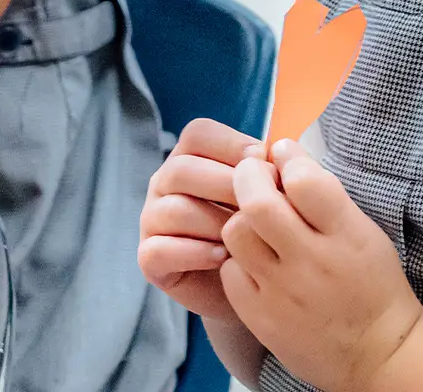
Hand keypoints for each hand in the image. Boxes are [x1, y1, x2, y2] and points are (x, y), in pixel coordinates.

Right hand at [138, 118, 259, 320]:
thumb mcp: (266, 197)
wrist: (251, 287)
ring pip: (174, 210)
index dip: (233, 145)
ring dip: (214, 224)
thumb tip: (273, 158)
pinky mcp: (149, 259)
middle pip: (181, 170)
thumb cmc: (257, 233)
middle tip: (258, 207)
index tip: (265, 164)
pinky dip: (194, 253)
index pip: (198, 134)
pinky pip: (160, 250)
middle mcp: (164, 184)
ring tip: (245, 239)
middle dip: (226, 186)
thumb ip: (266, 173)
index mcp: (190, 158)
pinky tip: (222, 258)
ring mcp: (152, 220)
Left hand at [222, 141, 422, 391]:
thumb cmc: (373, 286)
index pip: (304, 181)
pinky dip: (238, 260)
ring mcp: (282, 292)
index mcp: (347, 236)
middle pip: (258, 202)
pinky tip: (255, 261)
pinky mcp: (260, 316)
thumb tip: (286, 157)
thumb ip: (326, 198)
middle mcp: (312, 262)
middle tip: (252, 173)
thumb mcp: (365, 234)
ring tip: (254, 222)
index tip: (282, 153)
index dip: (287, 158)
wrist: (376, 355)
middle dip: (249, 176)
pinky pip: (230, 271)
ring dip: (240, 218)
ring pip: (236, 233)